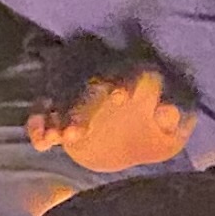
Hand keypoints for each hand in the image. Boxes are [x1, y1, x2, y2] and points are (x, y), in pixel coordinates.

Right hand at [25, 64, 194, 174]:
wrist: (131, 143)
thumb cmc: (156, 135)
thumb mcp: (173, 133)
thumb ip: (176, 122)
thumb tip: (166, 111)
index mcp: (136, 79)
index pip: (130, 72)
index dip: (125, 81)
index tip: (120, 99)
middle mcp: (104, 80)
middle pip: (87, 87)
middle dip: (79, 109)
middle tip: (75, 135)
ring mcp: (79, 93)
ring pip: (60, 97)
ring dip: (55, 117)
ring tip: (54, 140)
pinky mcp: (59, 109)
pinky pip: (42, 109)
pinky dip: (38, 124)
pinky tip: (42, 143)